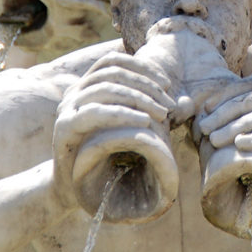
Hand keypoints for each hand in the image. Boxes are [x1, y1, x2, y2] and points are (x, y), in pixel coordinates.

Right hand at [52, 52, 175, 208]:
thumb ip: (157, 114)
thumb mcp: (134, 132)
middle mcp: (74, 92)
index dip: (142, 68)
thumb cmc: (107, 158)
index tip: (166, 84)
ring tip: (161, 115)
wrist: (71, 190)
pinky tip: (143, 122)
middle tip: (169, 106)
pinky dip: (122, 113)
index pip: (114, 61)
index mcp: (88, 86)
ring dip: (138, 98)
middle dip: (146, 86)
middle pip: (113, 73)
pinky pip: (94, 112)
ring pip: (105, 88)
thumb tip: (188, 103)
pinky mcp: (63, 128)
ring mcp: (67, 109)